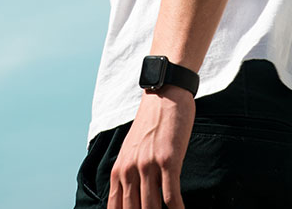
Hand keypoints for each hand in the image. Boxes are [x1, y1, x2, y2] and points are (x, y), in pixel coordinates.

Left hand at [108, 86, 195, 208]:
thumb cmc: (151, 124)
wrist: (164, 94)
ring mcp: (148, 165)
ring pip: (152, 208)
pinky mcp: (168, 160)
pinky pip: (171, 195)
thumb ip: (128, 174)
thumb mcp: (131, 150)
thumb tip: (131, 200)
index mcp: (119, 170)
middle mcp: (130, 170)